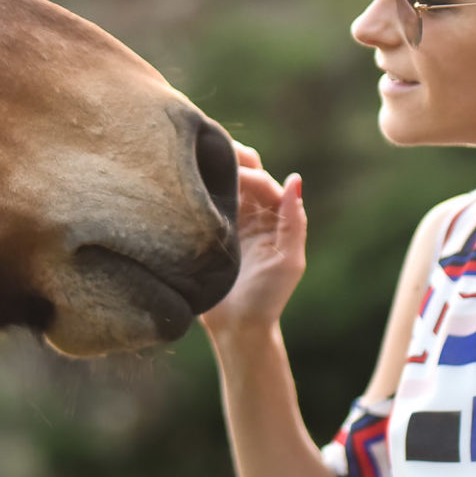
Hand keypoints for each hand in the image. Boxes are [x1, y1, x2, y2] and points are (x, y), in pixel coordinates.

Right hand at [199, 141, 305, 338]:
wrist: (237, 328)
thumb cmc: (267, 298)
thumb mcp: (288, 261)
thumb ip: (294, 222)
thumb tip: (295, 179)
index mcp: (274, 217)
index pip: (262, 182)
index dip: (248, 175)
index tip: (230, 178)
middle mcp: (252, 213)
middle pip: (244, 172)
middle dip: (231, 157)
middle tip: (211, 148)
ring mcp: (228, 220)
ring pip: (221, 182)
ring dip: (212, 168)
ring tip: (194, 155)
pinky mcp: (206, 231)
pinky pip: (201, 202)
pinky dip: (195, 188)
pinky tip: (180, 180)